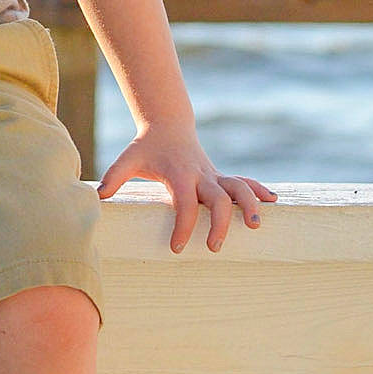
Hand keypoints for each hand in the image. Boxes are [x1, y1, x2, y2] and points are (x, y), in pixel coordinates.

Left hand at [97, 124, 277, 252]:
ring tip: (257, 226)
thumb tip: (99, 197)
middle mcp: (201, 175)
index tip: (177, 247)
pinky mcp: (221, 176)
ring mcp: (214, 175)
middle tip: (213, 247)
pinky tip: (274, 202)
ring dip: (250, 205)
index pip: (185, 204)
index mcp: (179, 175)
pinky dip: (259, 190)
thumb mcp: (128, 160)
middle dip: (220, 223)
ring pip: (239, 188)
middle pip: (219, 198)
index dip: (183, 226)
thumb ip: (114, 177)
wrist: (167, 126)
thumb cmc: (146, 148)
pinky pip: (245, 182)